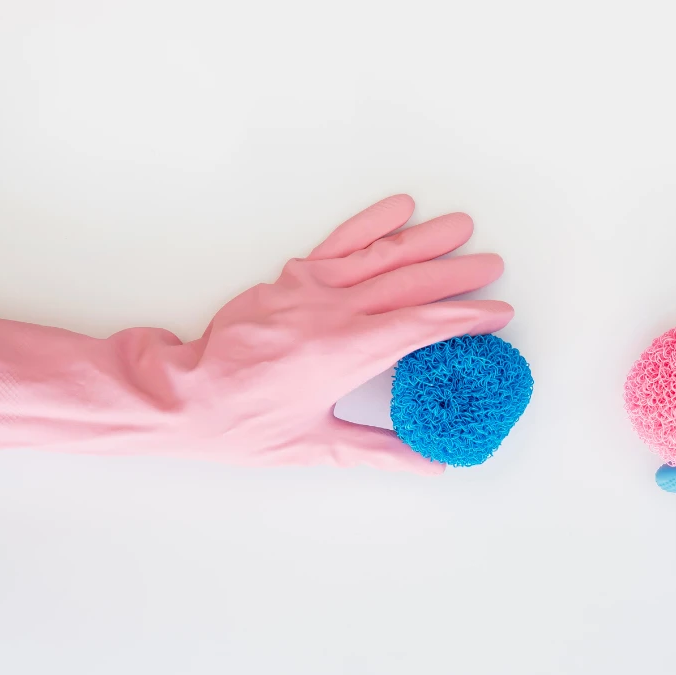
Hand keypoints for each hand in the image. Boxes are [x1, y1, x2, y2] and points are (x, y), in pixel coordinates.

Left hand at [164, 194, 512, 471]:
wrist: (179, 396)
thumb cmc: (243, 425)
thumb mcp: (317, 448)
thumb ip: (381, 452)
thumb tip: (432, 464)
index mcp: (347, 352)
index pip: (422, 327)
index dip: (465, 318)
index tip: (497, 313)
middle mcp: (334, 312)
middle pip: (410, 284)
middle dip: (457, 274)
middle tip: (494, 265)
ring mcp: (311, 289)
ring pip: (380, 255)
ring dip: (424, 240)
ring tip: (462, 226)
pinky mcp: (291, 278)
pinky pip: (339, 243)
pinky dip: (371, 224)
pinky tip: (399, 209)